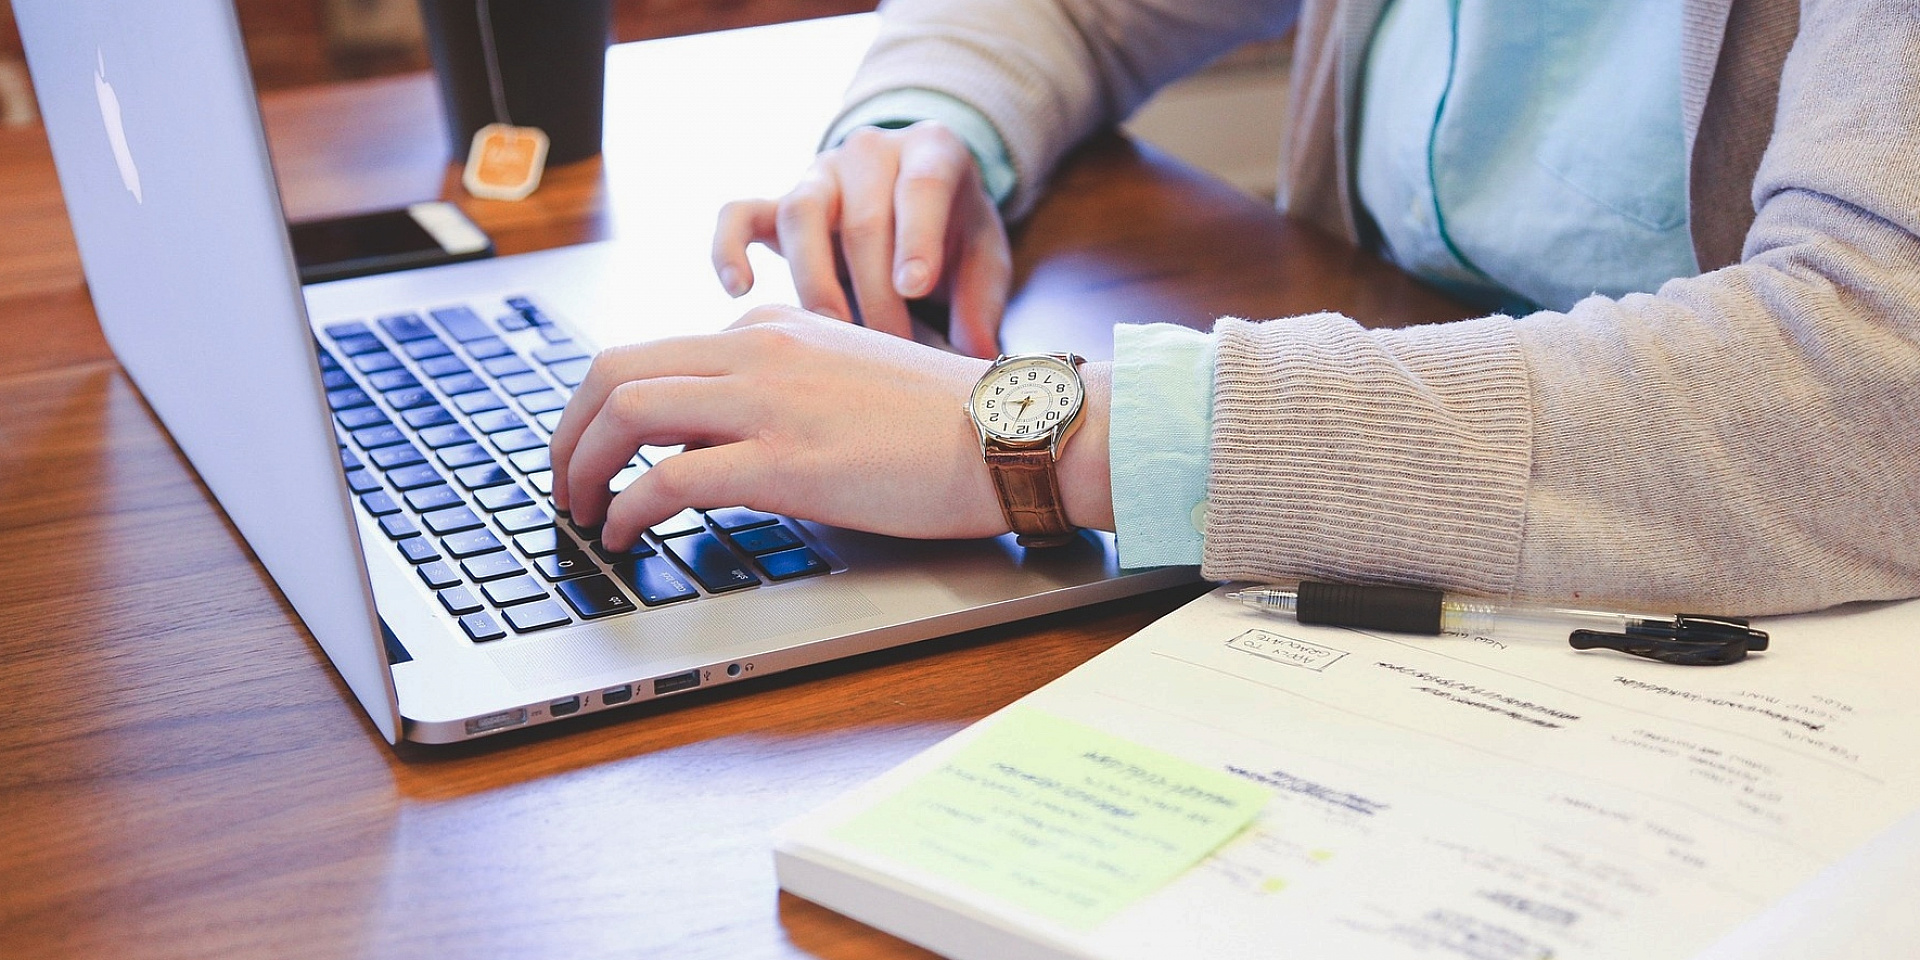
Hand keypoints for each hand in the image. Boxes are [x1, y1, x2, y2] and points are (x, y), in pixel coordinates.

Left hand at [550, 307, 1010, 549]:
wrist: (1012, 431)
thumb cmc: (944, 422)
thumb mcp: (843, 381)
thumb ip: (776, 395)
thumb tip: (711, 445)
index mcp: (770, 330)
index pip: (651, 355)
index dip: (601, 410)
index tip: (594, 452)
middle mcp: (757, 350)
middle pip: (614, 370)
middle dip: (568, 431)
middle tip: (563, 483)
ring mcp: (768, 402)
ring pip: (626, 412)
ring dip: (581, 467)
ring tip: (581, 513)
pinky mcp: (785, 461)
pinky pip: (669, 478)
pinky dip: (627, 509)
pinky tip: (626, 537)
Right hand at [711, 121, 1011, 358]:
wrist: (916, 197)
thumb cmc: (955, 232)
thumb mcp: (984, 256)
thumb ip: (982, 301)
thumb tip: (976, 356)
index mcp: (932, 151)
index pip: (921, 185)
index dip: (917, 237)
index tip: (914, 287)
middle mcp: (870, 152)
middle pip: (862, 218)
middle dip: (875, 292)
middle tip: (891, 349)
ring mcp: (818, 175)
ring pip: (800, 214)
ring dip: (815, 281)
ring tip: (832, 334)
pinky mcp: (776, 203)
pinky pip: (738, 214)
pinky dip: (729, 247)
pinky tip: (739, 290)